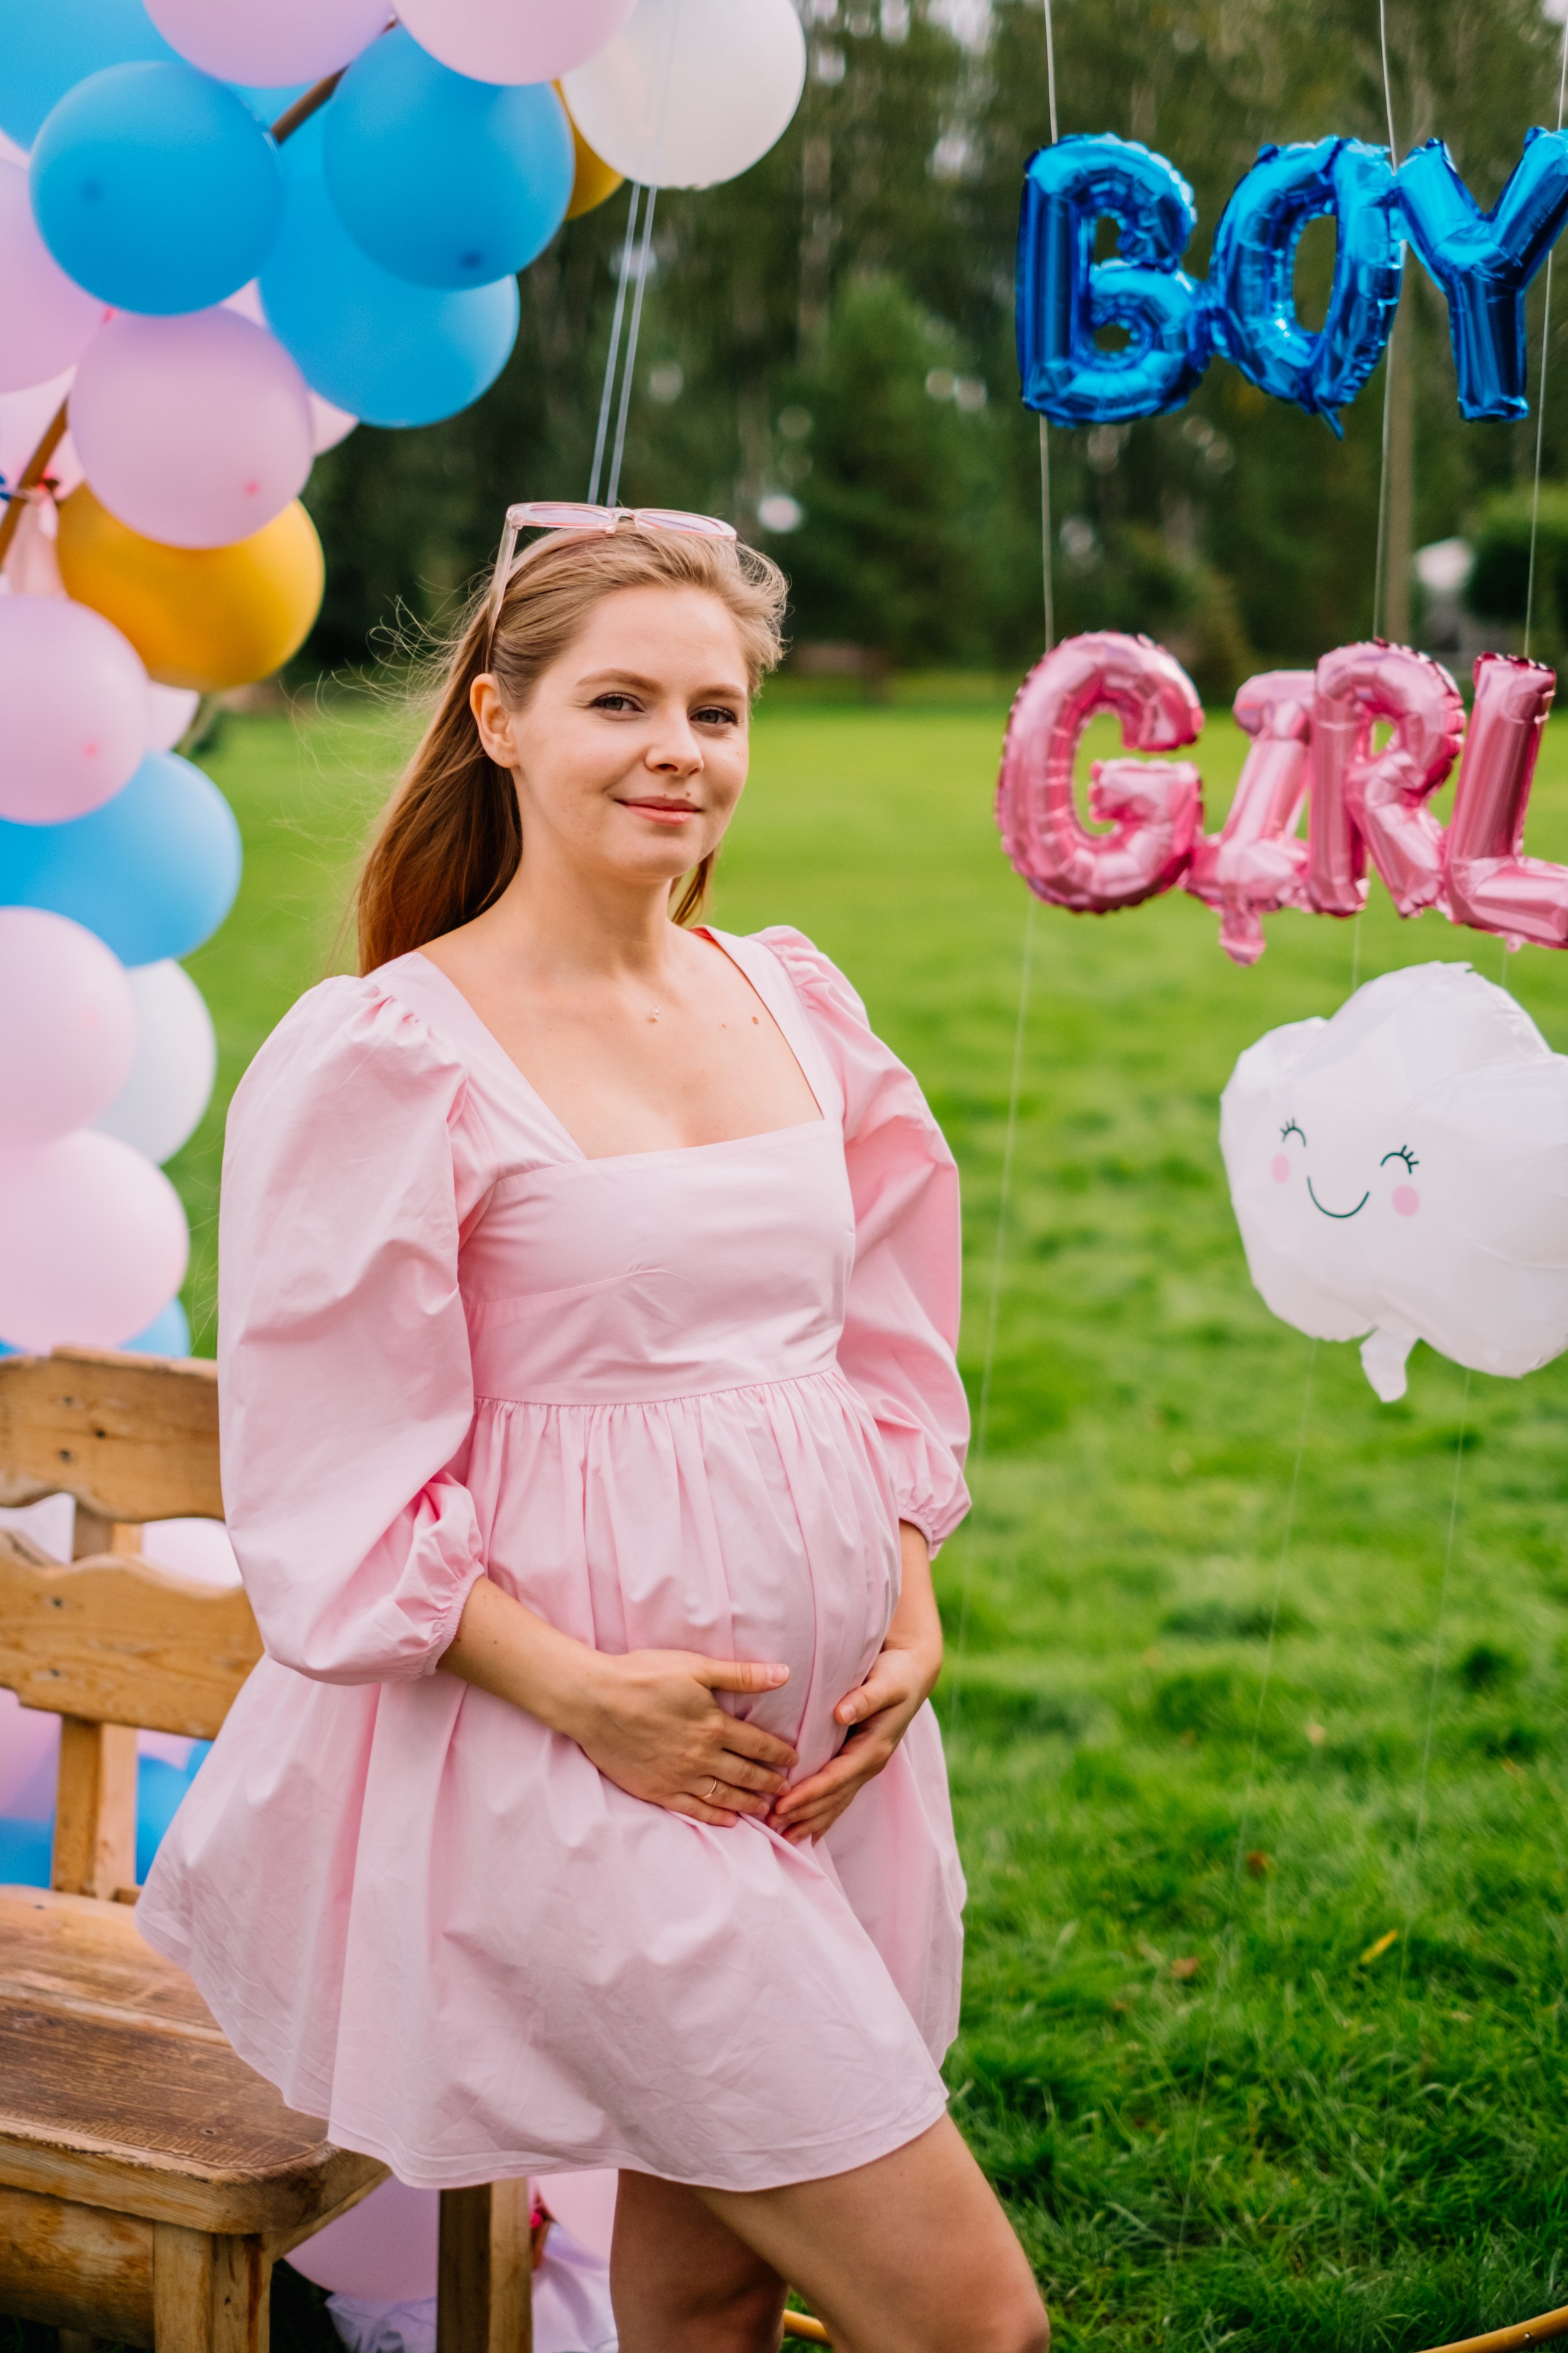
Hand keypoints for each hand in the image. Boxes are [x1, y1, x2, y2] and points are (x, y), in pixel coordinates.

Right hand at [569, 1648, 797, 1827]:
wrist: (596, 1701)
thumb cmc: (644, 1677)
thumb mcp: (696, 1668)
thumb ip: (741, 1675)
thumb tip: (784, 1674)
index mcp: (714, 1726)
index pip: (758, 1744)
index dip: (779, 1753)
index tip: (794, 1760)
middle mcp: (702, 1757)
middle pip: (746, 1774)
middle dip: (769, 1782)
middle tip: (786, 1790)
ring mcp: (679, 1777)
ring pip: (724, 1796)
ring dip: (749, 1803)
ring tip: (765, 1809)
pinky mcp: (657, 1790)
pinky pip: (694, 1809)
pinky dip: (715, 1817)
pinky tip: (728, 1821)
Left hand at [770, 1522, 940, 1846]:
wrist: (914, 1672)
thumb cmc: (896, 1673)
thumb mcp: (886, 1681)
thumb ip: (865, 1697)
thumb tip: (842, 1713)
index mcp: (874, 1747)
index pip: (836, 1778)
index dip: (810, 1793)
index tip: (782, 1805)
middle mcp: (871, 1762)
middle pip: (834, 1797)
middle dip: (804, 1814)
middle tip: (770, 1829)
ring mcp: (867, 1765)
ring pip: (837, 1801)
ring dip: (811, 1820)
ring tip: (781, 1836)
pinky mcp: (860, 1762)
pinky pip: (840, 1795)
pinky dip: (822, 1813)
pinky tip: (806, 1828)